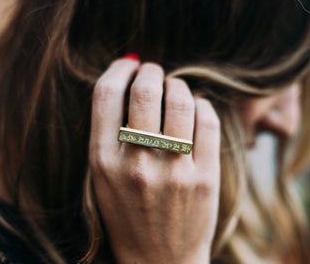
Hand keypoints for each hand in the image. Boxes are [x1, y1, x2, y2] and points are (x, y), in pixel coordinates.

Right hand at [89, 58, 220, 263]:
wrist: (159, 260)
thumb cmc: (128, 215)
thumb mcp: (102, 178)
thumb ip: (109, 133)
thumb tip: (128, 81)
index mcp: (103, 161)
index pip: (106, 93)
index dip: (119, 69)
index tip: (130, 65)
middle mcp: (136, 163)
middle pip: (146, 90)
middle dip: (152, 71)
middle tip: (155, 73)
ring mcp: (174, 171)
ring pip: (181, 100)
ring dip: (178, 85)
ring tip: (176, 91)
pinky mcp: (205, 177)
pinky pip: (207, 119)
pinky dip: (202, 105)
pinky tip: (195, 111)